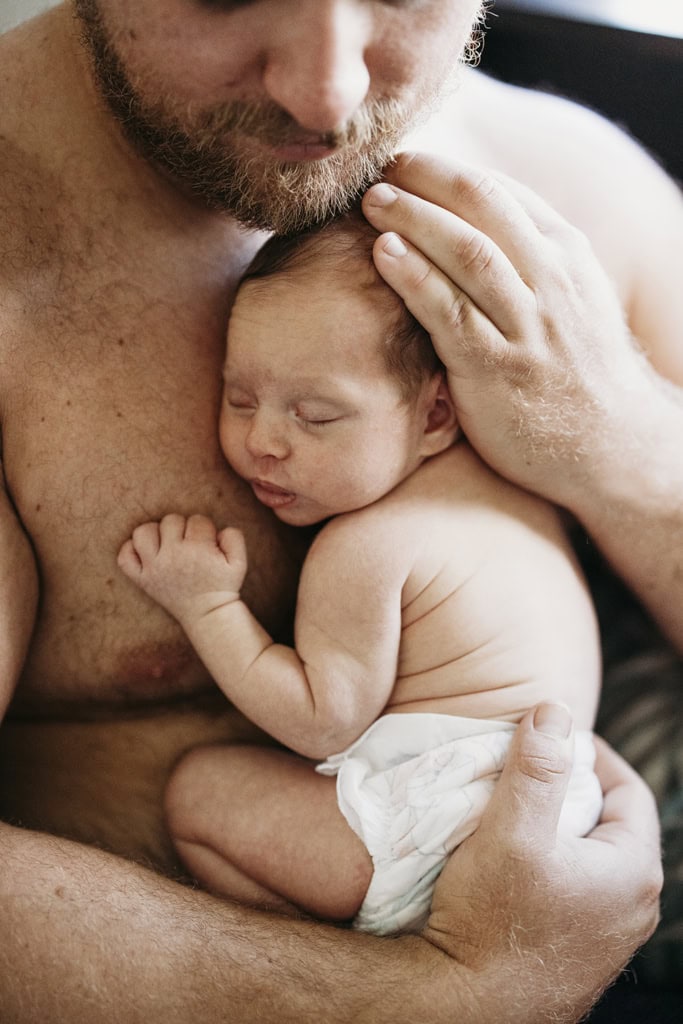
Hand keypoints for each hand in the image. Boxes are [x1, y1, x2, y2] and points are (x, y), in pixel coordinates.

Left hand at [117, 513, 247, 623]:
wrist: (207, 614)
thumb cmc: (223, 584)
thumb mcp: (240, 562)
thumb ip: (234, 536)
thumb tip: (216, 528)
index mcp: (198, 550)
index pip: (197, 520)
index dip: (205, 529)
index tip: (208, 545)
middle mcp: (173, 557)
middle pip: (171, 520)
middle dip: (183, 529)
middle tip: (190, 546)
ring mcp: (153, 568)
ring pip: (143, 532)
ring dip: (156, 533)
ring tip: (168, 544)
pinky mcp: (142, 579)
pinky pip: (125, 556)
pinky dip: (132, 550)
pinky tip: (148, 553)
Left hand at [362, 155, 657, 510]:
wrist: (609, 446)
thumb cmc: (577, 373)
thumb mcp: (572, 301)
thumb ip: (531, 262)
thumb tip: (474, 227)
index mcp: (567, 256)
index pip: (503, 194)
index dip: (448, 172)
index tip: (408, 161)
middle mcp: (550, 282)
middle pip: (483, 209)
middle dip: (428, 180)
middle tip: (382, 167)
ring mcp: (525, 326)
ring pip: (465, 253)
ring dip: (414, 219)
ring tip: (373, 201)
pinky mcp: (496, 369)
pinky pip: (448, 312)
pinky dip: (414, 277)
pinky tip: (384, 253)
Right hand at [425, 704, 661, 1022]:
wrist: (461, 1011)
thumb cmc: (492, 922)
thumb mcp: (513, 831)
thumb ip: (538, 767)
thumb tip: (554, 711)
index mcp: (633, 874)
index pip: (629, 791)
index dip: (593, 755)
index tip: (554, 738)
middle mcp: (630, 909)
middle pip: (608, 824)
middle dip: (570, 790)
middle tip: (526, 769)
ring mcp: (603, 938)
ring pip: (587, 859)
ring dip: (556, 829)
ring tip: (511, 810)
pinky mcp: (573, 956)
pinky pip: (570, 891)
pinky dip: (546, 865)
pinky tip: (506, 863)